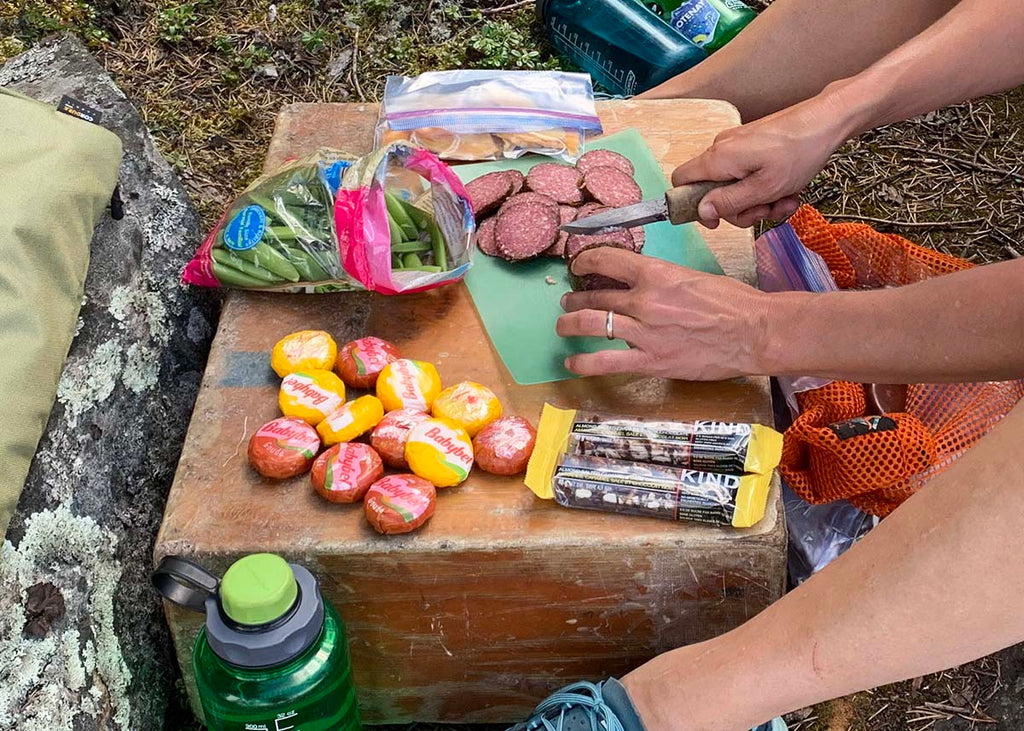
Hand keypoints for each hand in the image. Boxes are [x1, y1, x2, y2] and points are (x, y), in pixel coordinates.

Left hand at [556, 248, 770, 379]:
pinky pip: (606, 362)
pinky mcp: (651, 361)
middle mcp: (644, 301)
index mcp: (657, 274)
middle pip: (595, 296)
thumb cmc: (734, 303)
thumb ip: (664, 281)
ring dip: (571, 324)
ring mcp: (645, 333)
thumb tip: (646, 282)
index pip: (607, 260)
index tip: (578, 266)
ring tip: (563, 326)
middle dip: (576, 298)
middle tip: (568, 301)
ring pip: (592, 325)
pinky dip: (584, 362)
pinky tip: (572, 362)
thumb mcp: (693, 277)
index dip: (585, 261)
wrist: (755, 332)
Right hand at [672, 94, 850, 228]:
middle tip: (766, 210)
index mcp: (718, 159)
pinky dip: (765, 187)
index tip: (718, 219)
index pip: (680, 182)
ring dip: (758, 201)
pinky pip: (748, 175)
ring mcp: (736, 147)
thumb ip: (729, 202)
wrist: (826, 121)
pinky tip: (787, 190)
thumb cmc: (799, 152)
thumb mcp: (764, 188)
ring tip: (784, 199)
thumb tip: (702, 212)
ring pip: (734, 186)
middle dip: (739, 208)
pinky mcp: (751, 146)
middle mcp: (721, 149)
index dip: (693, 206)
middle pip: (712, 191)